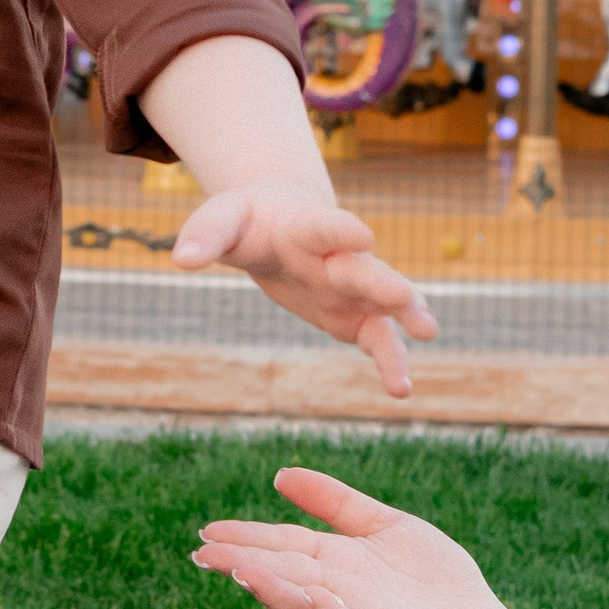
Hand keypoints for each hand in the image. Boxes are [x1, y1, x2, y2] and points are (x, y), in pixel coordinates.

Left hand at [170, 183, 437, 398]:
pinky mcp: (353, 315)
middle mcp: (338, 256)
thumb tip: (181, 260)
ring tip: (428, 333)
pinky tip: (400, 389)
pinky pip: (377, 338)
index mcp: (305, 228)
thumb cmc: (247, 220)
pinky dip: (390, 360)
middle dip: (384, 283)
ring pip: (383, 304)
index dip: (340, 231)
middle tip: (405, 298)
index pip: (324, 228)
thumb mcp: (221, 220)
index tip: (362, 235)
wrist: (277, 222)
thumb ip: (204, 236)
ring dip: (405, 317)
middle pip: (363, 269)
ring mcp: (351, 286)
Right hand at [193, 468, 562, 608]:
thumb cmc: (434, 576)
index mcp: (335, 560)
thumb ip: (336, 502)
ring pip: (306, 602)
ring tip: (241, 572)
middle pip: (283, 571)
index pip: (281, 543)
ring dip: (274, 589)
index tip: (206, 530)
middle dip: (243, 562)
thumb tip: (279, 474)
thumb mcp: (383, 524)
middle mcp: (337, 589)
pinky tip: (310, 597)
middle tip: (202, 553)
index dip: (244, 537)